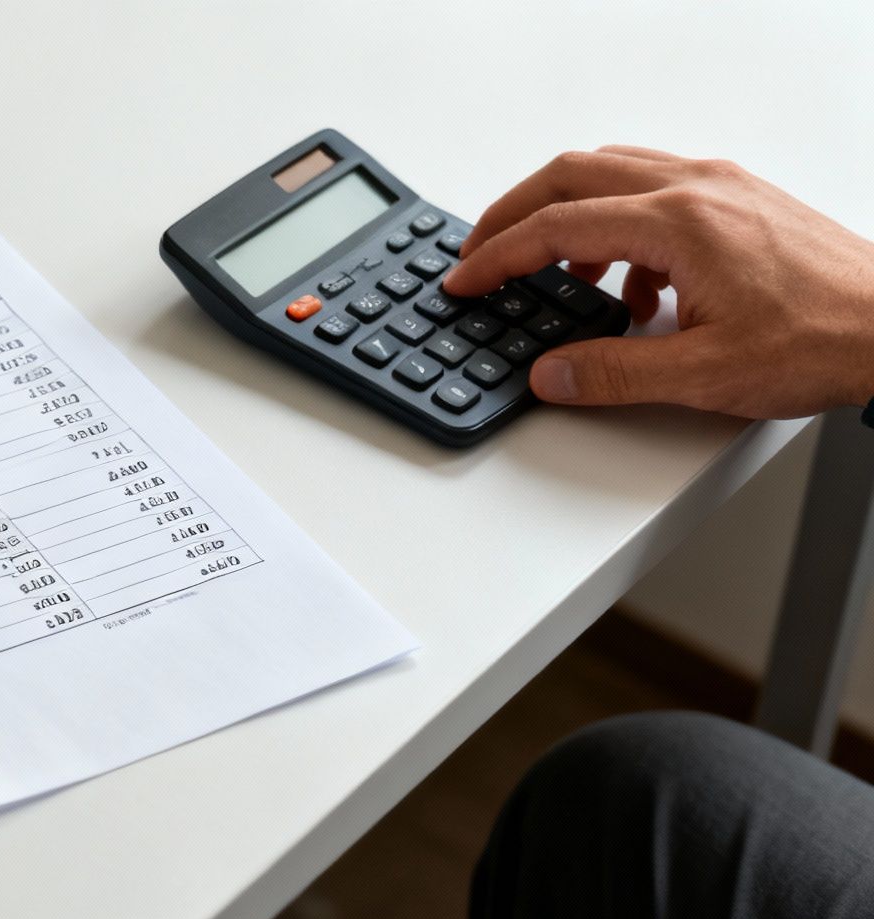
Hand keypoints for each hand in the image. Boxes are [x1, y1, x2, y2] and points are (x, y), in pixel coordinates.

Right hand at [441, 147, 873, 418]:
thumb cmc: (825, 340)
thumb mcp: (705, 376)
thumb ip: (613, 374)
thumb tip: (550, 373)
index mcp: (680, 222)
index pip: (557, 226)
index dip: (496, 256)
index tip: (464, 281)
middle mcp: (698, 187)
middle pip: (572, 174)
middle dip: (512, 215)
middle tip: (478, 254)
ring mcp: (722, 185)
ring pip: (612, 171)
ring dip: (565, 214)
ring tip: (549, 272)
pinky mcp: (740, 198)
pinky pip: (654, 189)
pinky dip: (617, 227)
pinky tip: (631, 287)